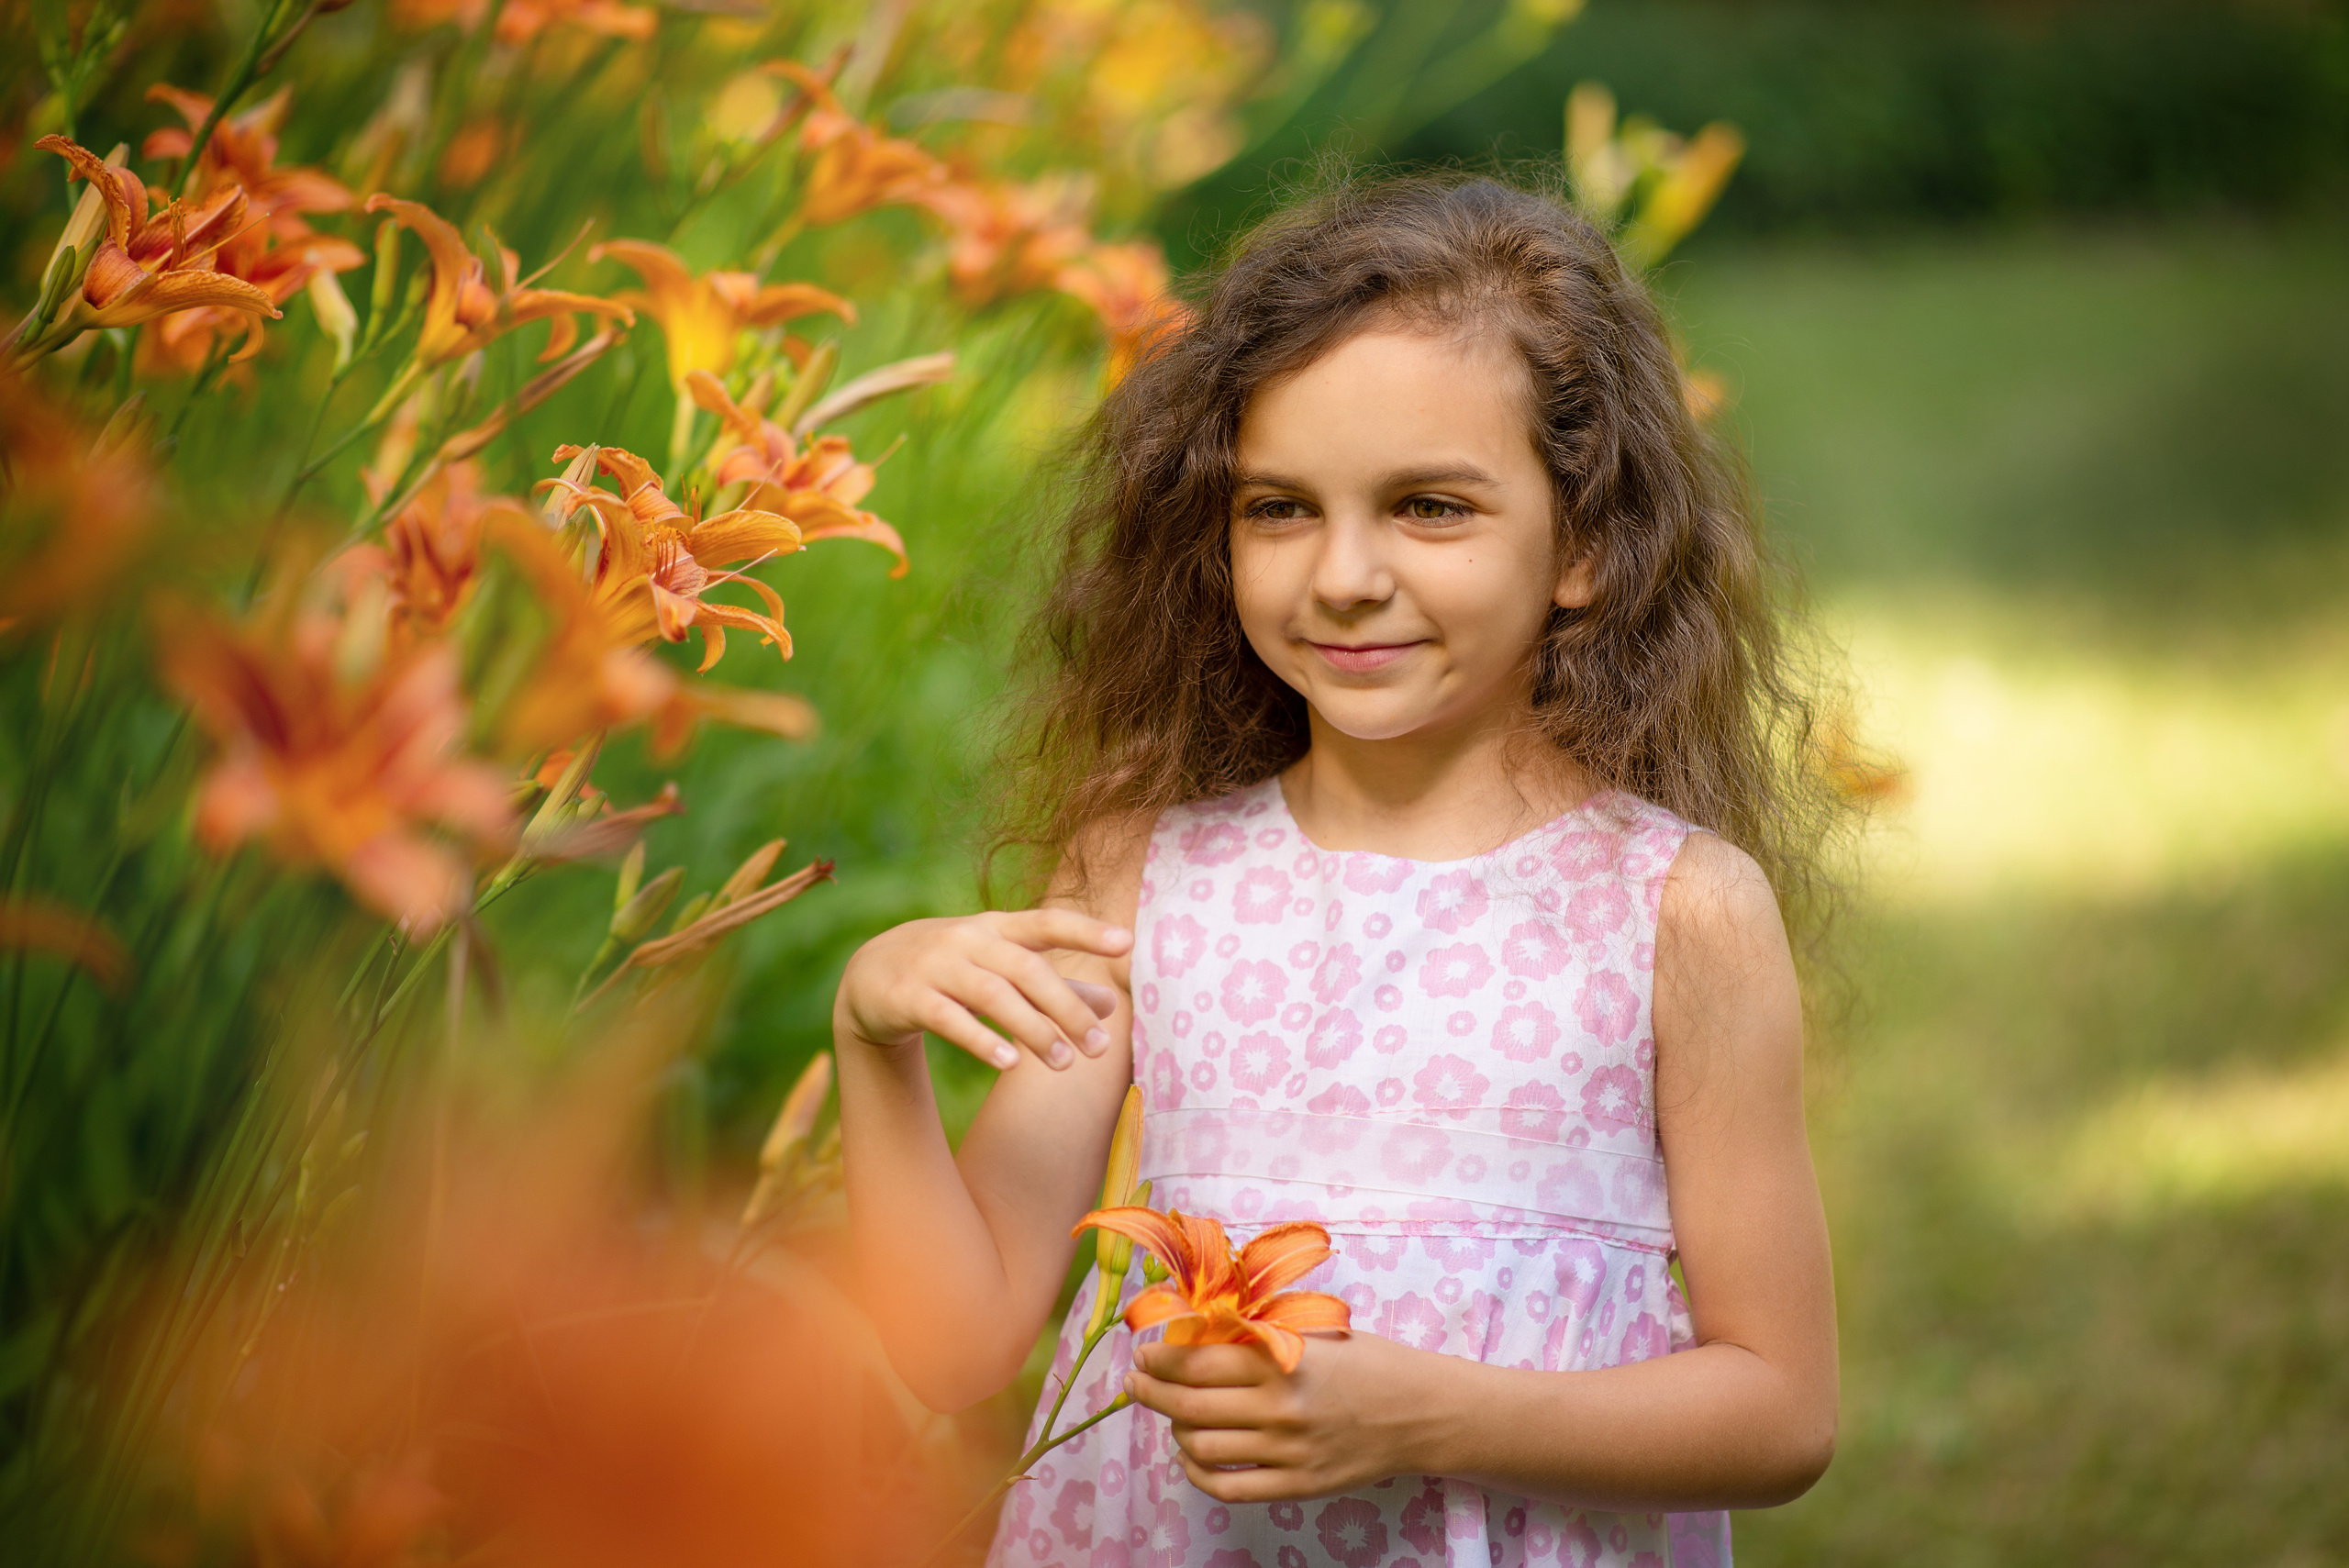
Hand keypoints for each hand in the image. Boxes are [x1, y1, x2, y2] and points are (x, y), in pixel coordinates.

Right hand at [834, 909, 1129, 1071]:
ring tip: (1064, 1064)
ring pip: (992, 995)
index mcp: (998, 928)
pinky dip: (980, 1040)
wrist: (870, 975)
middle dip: (1067, 1008)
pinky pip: (949, 1019)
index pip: (1046, 923)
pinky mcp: (909, 997)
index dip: (1085, 930)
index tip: (1126, 942)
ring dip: (1032, 1029)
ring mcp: (937, 966)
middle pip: (1026, 969)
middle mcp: (969, 940)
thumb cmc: (954, 968)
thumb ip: (1056, 985)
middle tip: (1099, 1049)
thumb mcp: (1002, 968)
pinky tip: (1009, 1063)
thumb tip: (1113, 1005)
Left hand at [1124, 1333, 1449, 1501]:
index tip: (1143, 1354)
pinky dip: (1198, 1474)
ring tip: (1170, 1416)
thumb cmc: (1368, 1361)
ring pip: (1202, 1447)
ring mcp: (1288, 1452)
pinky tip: (1191, 1458)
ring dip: (1175, 1430)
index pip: (1199, 1362)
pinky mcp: (1298, 1485)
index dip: (1160, 1359)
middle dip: (1152, 1392)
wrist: (1421, 1412)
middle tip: (1136, 1382)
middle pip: (1190, 1404)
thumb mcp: (1316, 1332)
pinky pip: (1229, 1488)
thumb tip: (1199, 1331)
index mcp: (1283, 1361)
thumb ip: (1262, 1334)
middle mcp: (1280, 1408)